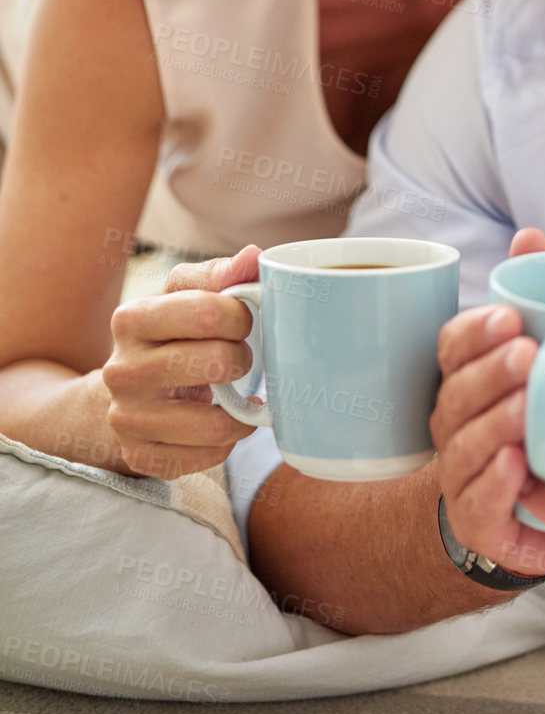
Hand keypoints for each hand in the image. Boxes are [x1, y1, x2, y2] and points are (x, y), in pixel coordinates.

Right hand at [103, 245, 260, 477]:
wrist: (125, 391)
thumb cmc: (168, 333)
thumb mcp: (184, 294)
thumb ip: (221, 273)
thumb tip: (253, 256)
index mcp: (131, 319)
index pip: (207, 312)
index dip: (241, 316)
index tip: (243, 321)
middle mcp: (121, 371)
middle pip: (216, 363)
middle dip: (243, 359)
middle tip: (239, 358)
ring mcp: (127, 419)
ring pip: (215, 423)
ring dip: (242, 409)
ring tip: (237, 394)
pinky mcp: (141, 456)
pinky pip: (208, 456)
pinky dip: (228, 441)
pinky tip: (221, 421)